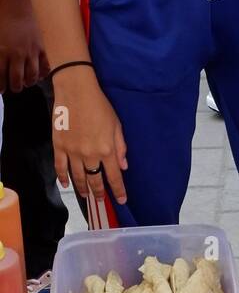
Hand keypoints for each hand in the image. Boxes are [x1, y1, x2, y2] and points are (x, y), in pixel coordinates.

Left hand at [0, 0, 47, 92]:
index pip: (0, 77)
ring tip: (26, 82)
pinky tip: (39, 73)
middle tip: (13, 87)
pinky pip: (46, 66)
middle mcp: (17, 54)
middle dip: (14, 87)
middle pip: (17, 80)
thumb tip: (0, 63)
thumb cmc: (3, 16)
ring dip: (28, 82)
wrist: (20, 2)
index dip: (0, 86)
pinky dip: (43, 73)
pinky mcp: (43, 47)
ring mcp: (32, 51)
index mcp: (2, 51)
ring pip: (32, 76)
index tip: (1, 88)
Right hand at [51, 66, 128, 204]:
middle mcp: (90, 154)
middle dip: (99, 193)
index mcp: (107, 149)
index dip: (119, 190)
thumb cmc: (100, 105)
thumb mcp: (117, 125)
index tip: (122, 200)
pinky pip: (60, 167)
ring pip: (77, 177)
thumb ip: (120, 147)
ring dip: (82, 188)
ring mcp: (73, 152)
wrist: (76, 91)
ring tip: (86, 196)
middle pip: (95, 180)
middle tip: (101, 201)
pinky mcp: (59, 146)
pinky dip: (62, 178)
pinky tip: (66, 184)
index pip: (114, 176)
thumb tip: (124, 166)